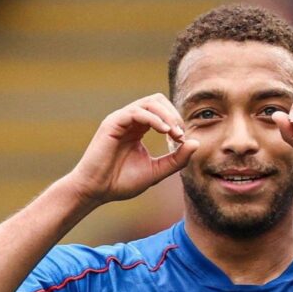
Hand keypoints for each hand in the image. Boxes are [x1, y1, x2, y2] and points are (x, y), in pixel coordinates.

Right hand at [67, 93, 198, 205]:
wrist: (96, 191)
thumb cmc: (122, 183)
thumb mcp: (156, 171)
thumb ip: (176, 159)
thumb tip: (196, 143)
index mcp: (138, 129)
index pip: (162, 112)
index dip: (176, 122)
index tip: (183, 141)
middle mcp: (130, 120)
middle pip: (157, 101)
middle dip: (173, 115)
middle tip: (180, 135)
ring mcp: (121, 120)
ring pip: (149, 103)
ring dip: (167, 116)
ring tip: (174, 133)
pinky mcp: (113, 123)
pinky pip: (137, 112)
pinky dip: (154, 119)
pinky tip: (164, 131)